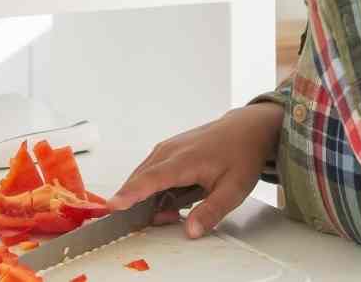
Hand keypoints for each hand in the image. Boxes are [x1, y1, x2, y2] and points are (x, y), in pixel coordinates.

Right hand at [107, 103, 282, 238]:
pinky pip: (150, 173)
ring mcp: (165, 149)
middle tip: (167, 219)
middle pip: (140, 181)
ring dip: (150, 199)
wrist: (246, 129)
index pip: (150, 179)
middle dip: (142, 206)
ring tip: (179, 208)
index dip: (130, 194)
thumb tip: (191, 231)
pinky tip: (176, 198)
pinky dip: (154, 190)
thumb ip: (211, 212)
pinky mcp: (165, 151)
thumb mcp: (234, 190)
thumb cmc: (241, 155)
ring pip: (143, 178)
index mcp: (184, 160)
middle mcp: (169, 152)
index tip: (113, 207)